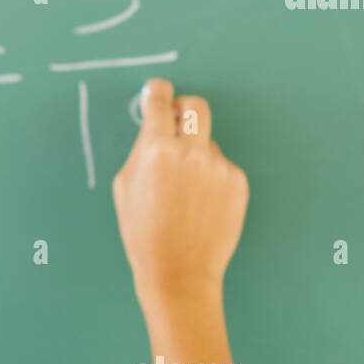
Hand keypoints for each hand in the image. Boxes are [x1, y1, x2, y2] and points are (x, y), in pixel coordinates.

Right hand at [111, 79, 248, 309]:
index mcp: (157, 150)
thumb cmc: (143, 232)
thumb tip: (155, 123)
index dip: (157, 91)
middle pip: (196, 106)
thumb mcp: (125, 186)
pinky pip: (221, 166)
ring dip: (195, 154)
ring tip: (185, 191)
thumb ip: (141, 149)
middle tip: (178, 122)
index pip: (160, 99)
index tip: (158, 91)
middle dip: (185, 109)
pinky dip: (211, 177)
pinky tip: (200, 204)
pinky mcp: (238, 182)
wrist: (179, 272)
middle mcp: (191, 153)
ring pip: (207, 142)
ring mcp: (219, 166)